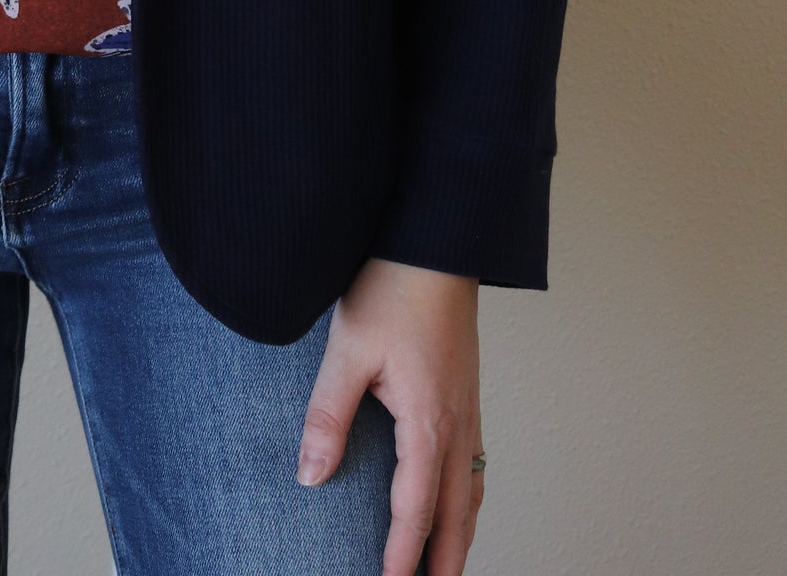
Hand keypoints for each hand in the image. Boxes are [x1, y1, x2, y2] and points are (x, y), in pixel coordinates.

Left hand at [296, 255, 481, 575]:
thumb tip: (311, 478)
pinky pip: (475, 464)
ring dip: (460, 535)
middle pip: (455, 516)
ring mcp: (469, 409)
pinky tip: (457, 500)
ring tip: (447, 566)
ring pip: (471, 492)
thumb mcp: (348, 351)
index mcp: (428, 423)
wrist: (435, 242)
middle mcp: (458, 425)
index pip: (415, 512)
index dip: (403, 558)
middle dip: (444, 562)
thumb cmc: (392, 288)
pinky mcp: (468, 392)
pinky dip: (468, 498)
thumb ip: (328, 417)